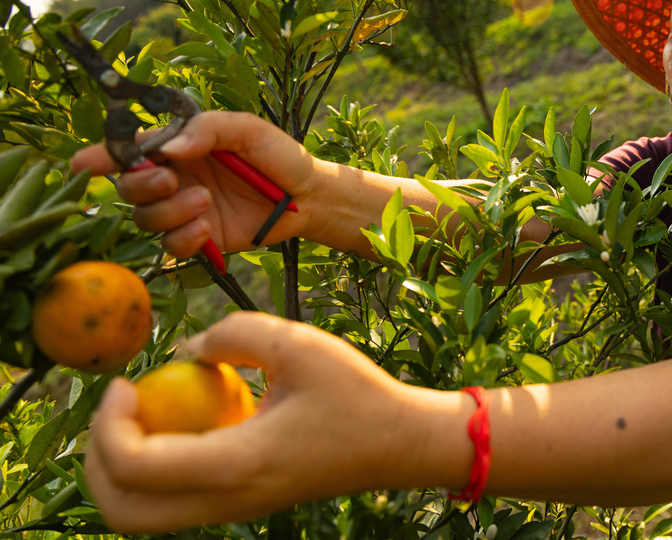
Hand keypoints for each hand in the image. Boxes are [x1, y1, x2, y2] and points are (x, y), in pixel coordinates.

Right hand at [70, 112, 314, 257]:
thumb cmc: (279, 155)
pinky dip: (183, 238)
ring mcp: (185, 210)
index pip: (129, 150)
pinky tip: (206, 228)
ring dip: (169, 211)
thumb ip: (208, 129)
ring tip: (205, 201)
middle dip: (141, 185)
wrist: (308, 196)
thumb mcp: (248, 130)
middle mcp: (175, 178)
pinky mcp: (201, 237)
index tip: (83, 165)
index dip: (101, 158)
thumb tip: (170, 146)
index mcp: (179, 147)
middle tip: (172, 179)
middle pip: (129, 188)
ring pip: (147, 219)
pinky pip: (171, 245)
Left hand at [84, 312, 448, 533]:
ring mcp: (232, 510)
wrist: (398, 443)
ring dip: (121, 468)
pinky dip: (153, 469)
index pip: (135, 468)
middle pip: (121, 511)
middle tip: (117, 406)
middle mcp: (226, 501)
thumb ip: (234, 333)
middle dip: (96, 458)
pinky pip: (171, 502)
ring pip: (141, 515)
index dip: (108, 424)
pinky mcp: (239, 505)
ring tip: (143, 414)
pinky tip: (183, 420)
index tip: (127, 382)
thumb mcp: (298, 344)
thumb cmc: (355, 393)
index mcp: (236, 465)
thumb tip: (188, 350)